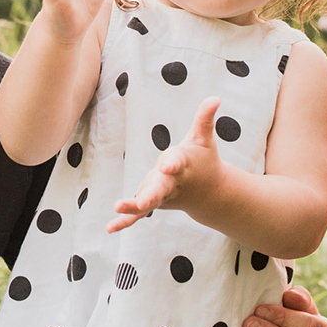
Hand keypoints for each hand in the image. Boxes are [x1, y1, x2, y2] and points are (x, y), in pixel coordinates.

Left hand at [108, 96, 223, 230]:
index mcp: (183, 165)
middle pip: (160, 189)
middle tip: (142, 202)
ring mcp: (163, 196)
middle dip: (152, 194)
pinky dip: (125, 221)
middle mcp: (172, 183)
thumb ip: (205, 119)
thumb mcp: (203, 139)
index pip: (176, 163)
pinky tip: (110, 228)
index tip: (167, 164)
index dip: (172, 163)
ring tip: (118, 207)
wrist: (209, 193)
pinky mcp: (155, 203)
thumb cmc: (203, 160)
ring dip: (133, 207)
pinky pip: (139, 215)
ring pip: (147, 203)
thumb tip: (215, 98)